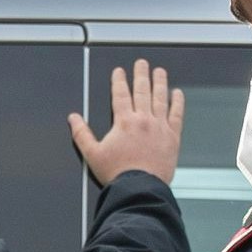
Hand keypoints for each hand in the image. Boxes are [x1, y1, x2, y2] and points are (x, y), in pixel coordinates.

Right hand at [72, 60, 183, 187]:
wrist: (139, 189)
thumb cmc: (117, 174)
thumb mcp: (92, 154)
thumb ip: (81, 134)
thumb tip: (73, 118)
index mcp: (124, 122)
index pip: (120, 94)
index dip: (119, 80)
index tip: (119, 71)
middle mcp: (143, 120)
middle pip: (142, 91)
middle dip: (141, 74)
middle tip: (142, 63)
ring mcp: (160, 127)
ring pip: (160, 98)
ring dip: (160, 83)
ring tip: (160, 71)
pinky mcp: (173, 137)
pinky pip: (177, 115)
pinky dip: (177, 103)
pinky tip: (178, 93)